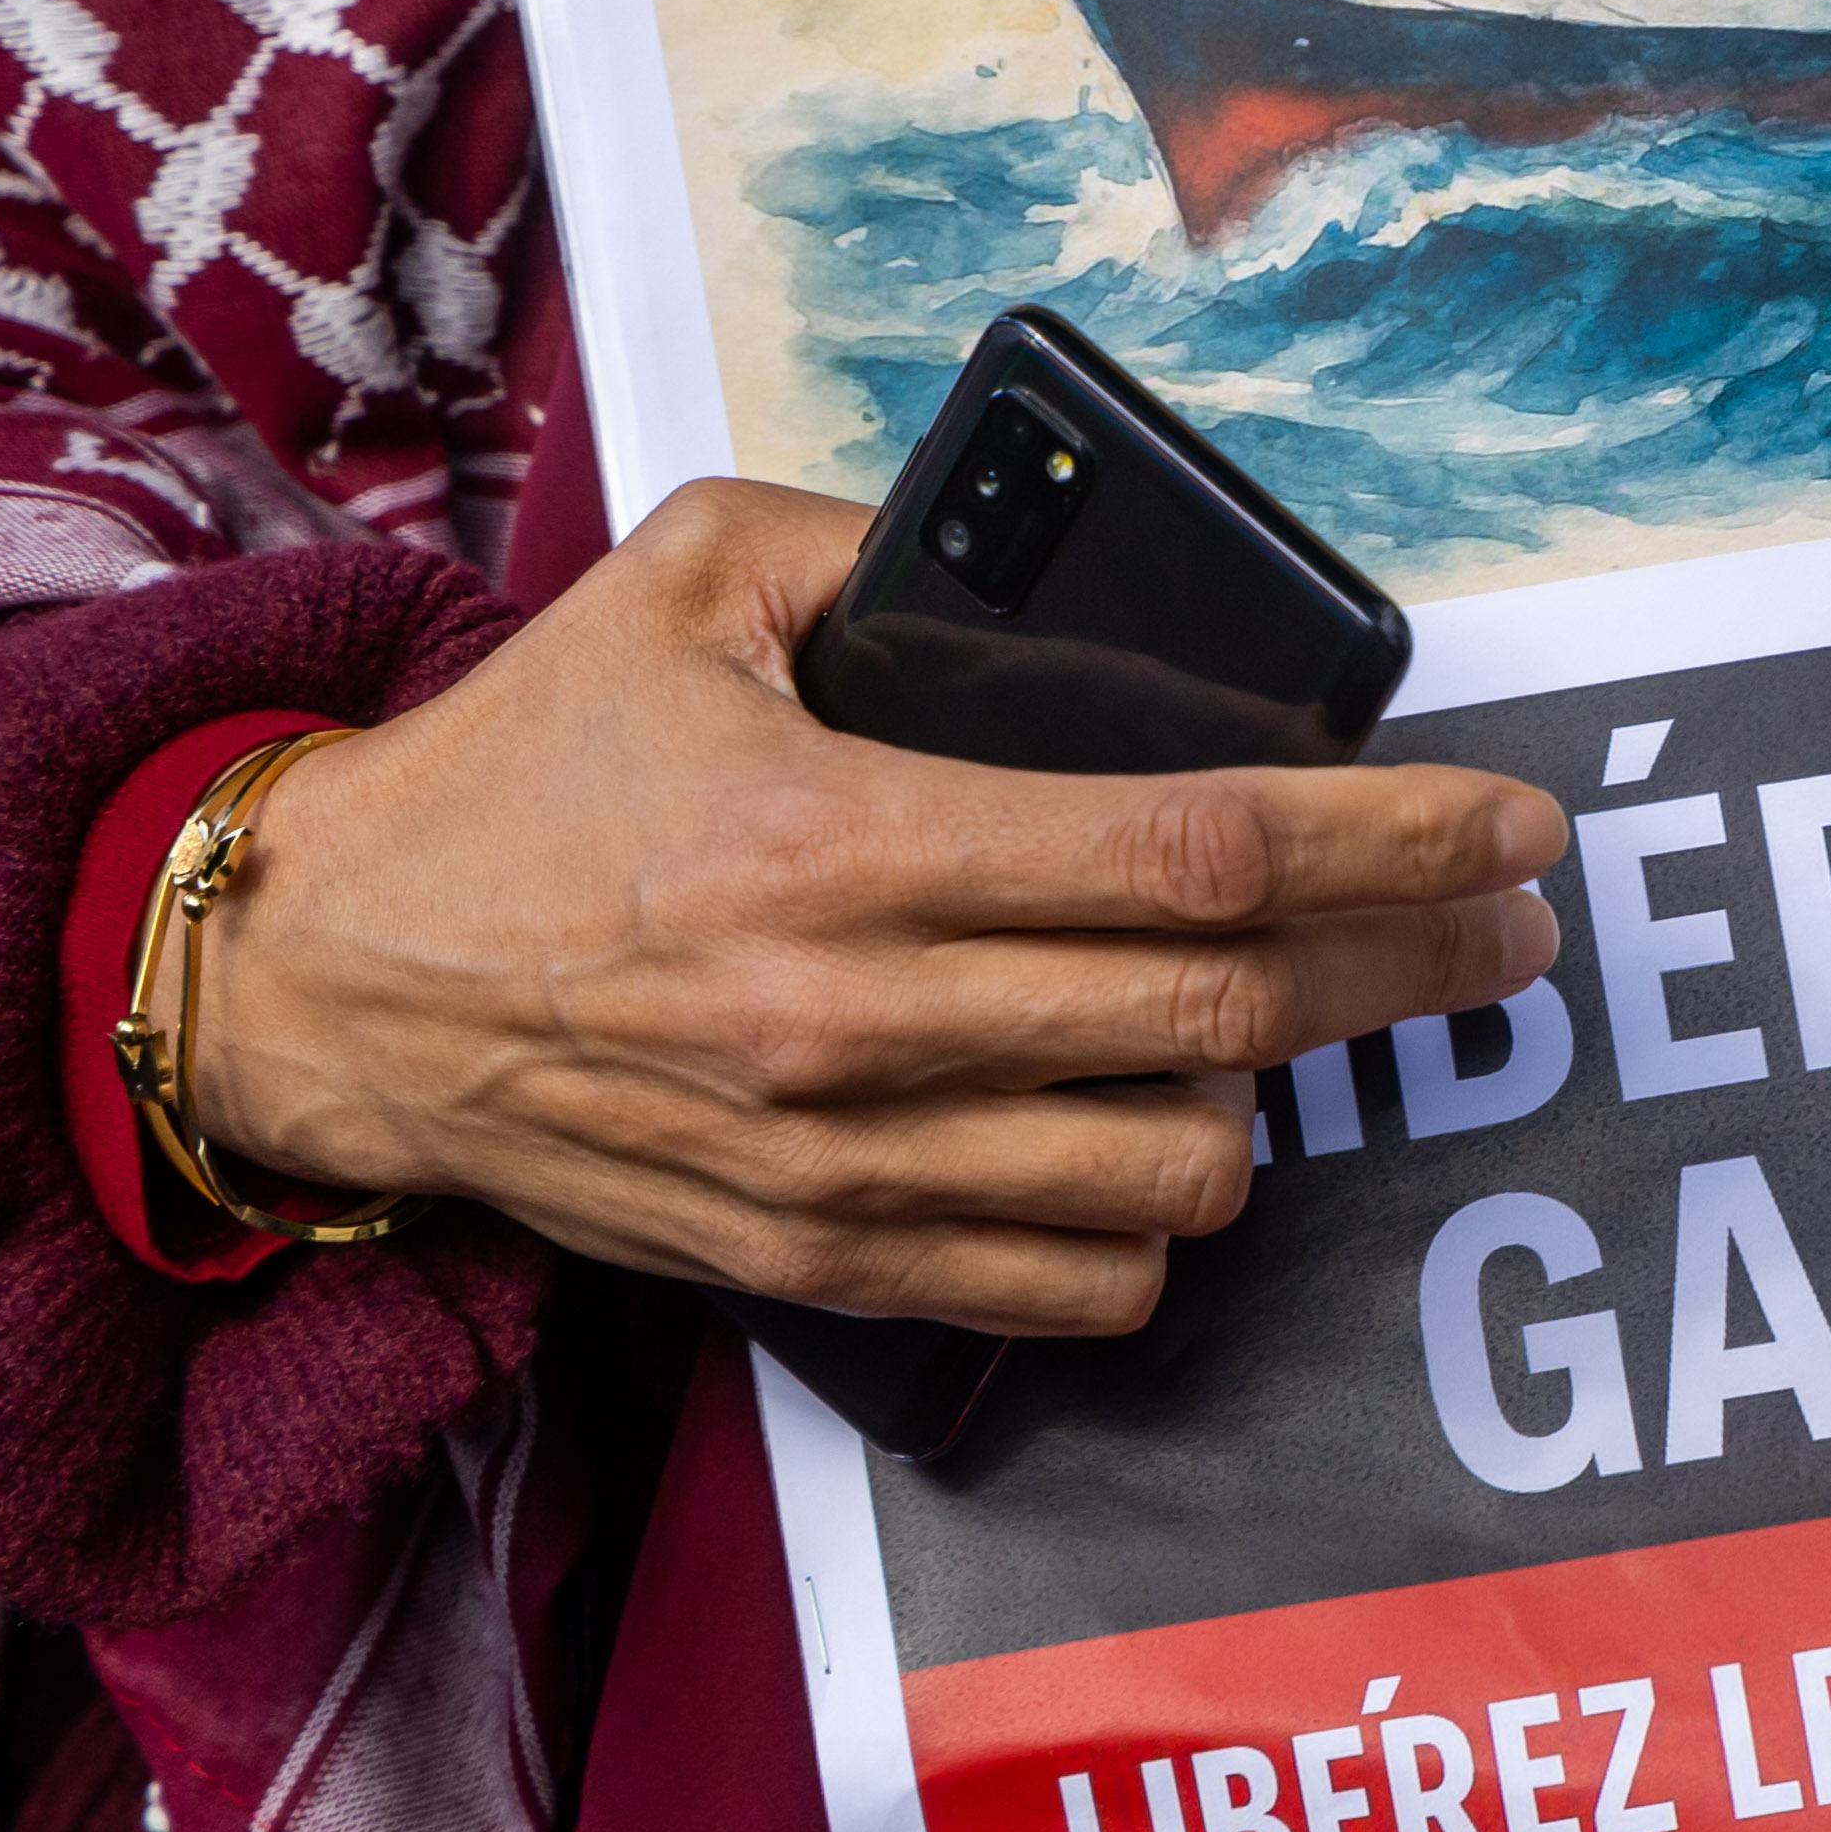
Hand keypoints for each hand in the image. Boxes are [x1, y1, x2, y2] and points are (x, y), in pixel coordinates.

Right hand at [186, 478, 1562, 1334]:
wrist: (325, 983)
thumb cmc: (507, 780)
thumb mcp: (677, 582)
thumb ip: (861, 539)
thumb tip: (1019, 562)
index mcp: (846, 842)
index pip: (1196, 852)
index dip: (1388, 841)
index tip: (1506, 824)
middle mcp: (862, 1022)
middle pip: (1228, 1013)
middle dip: (1410, 967)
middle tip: (1504, 930)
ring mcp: (842, 1166)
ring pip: (1172, 1176)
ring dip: (1272, 1100)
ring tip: (1296, 1024)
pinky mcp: (811, 1262)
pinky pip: (1062, 1292)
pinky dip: (1149, 1230)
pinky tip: (1160, 1142)